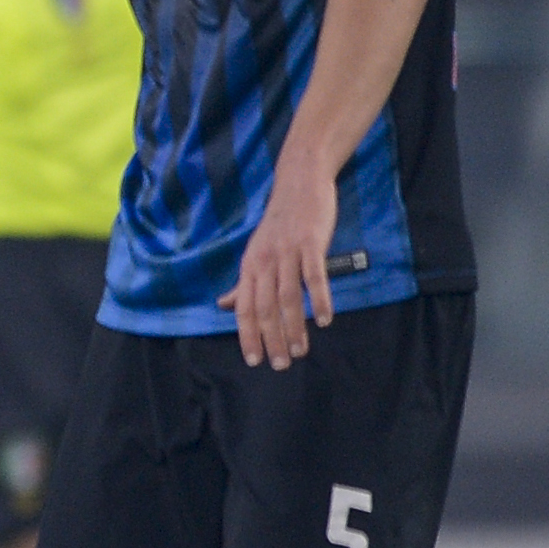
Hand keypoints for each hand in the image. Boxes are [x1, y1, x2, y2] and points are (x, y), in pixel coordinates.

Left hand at [220, 162, 334, 368]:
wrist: (299, 183)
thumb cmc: (280, 224)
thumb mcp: (256, 253)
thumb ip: (243, 282)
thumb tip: (224, 305)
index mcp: (250, 267)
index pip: (244, 308)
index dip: (247, 335)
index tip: (254, 360)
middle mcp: (264, 262)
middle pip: (265, 308)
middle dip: (272, 339)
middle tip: (282, 364)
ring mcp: (287, 252)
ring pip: (288, 297)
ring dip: (295, 327)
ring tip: (301, 350)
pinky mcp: (310, 244)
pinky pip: (314, 276)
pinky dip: (319, 300)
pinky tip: (324, 320)